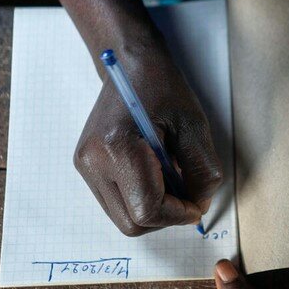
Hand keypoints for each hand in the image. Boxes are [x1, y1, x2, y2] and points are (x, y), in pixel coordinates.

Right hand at [74, 48, 222, 235]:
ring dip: (154, 212)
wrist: (128, 64)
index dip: (179, 214)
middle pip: (133, 224)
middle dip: (166, 217)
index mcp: (116, 147)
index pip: (147, 209)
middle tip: (187, 194)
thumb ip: (202, 172)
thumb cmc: (162, 87)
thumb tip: (199, 205)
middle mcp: (93, 162)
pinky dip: (141, 202)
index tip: (198, 204)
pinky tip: (155, 176)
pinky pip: (117, 205)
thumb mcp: (194, 126)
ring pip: (124, 220)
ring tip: (170, 180)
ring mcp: (86, 167)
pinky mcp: (87, 169)